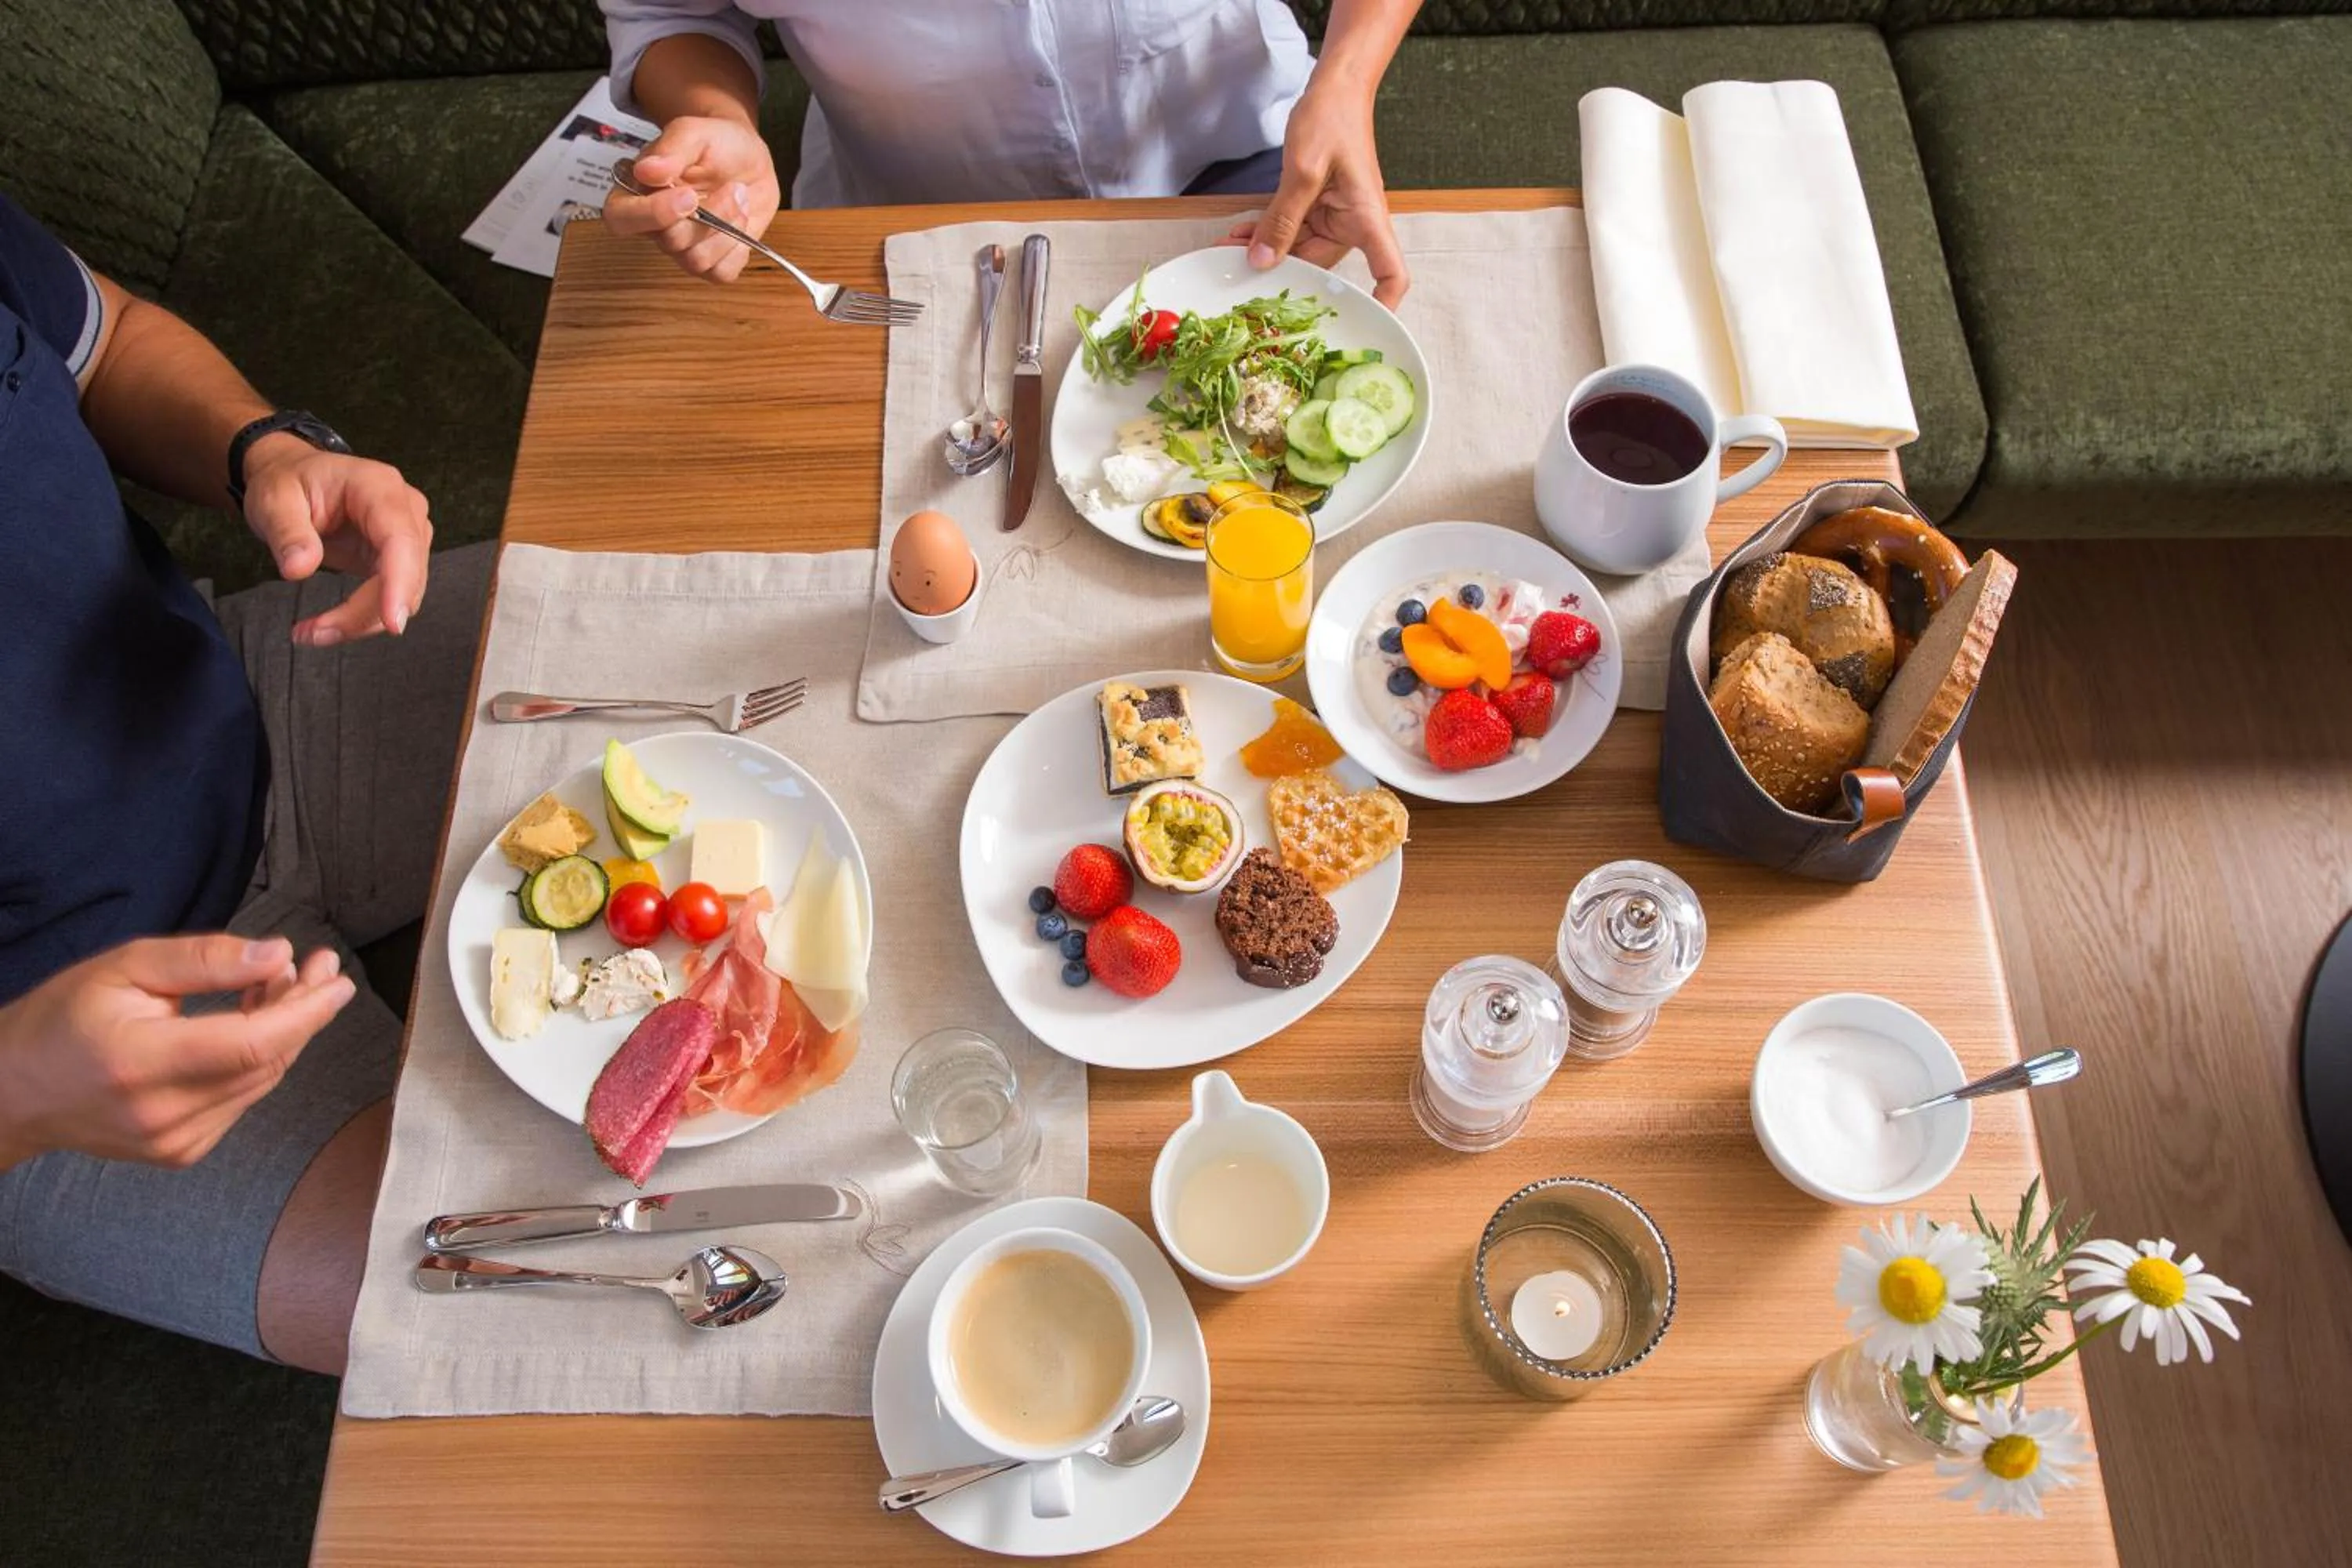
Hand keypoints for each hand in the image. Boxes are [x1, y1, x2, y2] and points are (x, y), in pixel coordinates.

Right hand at [0, 936, 355, 1171]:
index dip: (305, 1011)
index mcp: (143, 1063)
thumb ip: (204, 961)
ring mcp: (175, 1141)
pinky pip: (243, 1099)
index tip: (335, 977)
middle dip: (302, 1011)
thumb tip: (277, 956)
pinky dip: (258, 1060)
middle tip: (317, 966)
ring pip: (262, 1081)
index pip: (253, 1045)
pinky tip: (253, 1024)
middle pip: (266, 1062)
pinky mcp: (183, 1152)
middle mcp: (163, 1112)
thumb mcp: (125, 967)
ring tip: (281, 984)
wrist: (16, 1090)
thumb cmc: (64, 1020)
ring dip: (284, 1032)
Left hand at [240, 436, 433, 646]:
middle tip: (311, 634)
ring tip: (310, 632)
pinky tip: (326, 625)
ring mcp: (408, 536)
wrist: (294, 478)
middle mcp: (406, 511)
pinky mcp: (398, 559)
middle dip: (365, 614)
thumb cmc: (287, 482)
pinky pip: (390, 597)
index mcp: (379, 487)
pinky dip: (361, 617)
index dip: (400, 582)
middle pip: (405, 574)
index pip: (401, 540)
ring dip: (362, 621)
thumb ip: (287, 532)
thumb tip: (299, 570)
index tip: (392, 623)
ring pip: (403, 594)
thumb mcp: (274, 500)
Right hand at [603, 116, 780, 282]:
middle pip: (669, 242)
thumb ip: (670, 150)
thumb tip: (646, 171)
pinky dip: (739, 248)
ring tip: (740, 196)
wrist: (748, 157)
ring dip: (727, 230)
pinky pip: (721, 274)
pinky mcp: (713, 261)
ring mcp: (684, 248)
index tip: (688, 196)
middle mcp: (656, 226)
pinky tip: (742, 220)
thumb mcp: (693, 132)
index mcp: (637, 193)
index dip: (652, 215)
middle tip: (734, 188)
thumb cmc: (715, 143)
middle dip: (710, 216)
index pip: (622, 219)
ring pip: (696, 261)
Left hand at [1228, 81, 1408, 308]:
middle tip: (1240, 275)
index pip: (1390, 273)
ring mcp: (1334, 218)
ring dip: (1266, 251)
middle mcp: (1354, 225)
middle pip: (1323, 269)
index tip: (1362, 325)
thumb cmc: (1333, 120)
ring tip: (1228, 250)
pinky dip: (1266, 233)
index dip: (1382, 303)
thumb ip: (1282, 218)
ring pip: (1299, 251)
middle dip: (1283, 274)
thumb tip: (1262, 261)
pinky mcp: (1316, 208)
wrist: (1334, 90)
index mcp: (1367, 220)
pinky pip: (1291, 231)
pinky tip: (1239, 234)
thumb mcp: (1304, 170)